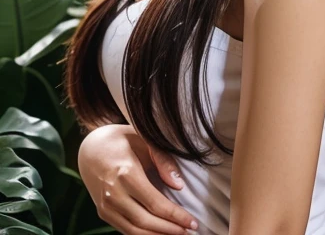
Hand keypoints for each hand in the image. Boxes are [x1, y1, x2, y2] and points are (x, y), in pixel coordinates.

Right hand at [78, 123, 197, 233]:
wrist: (90, 147)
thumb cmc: (122, 140)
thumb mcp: (144, 140)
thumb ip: (162, 160)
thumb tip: (178, 185)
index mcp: (125, 173)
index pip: (155, 203)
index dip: (175, 216)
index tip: (192, 222)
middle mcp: (113, 193)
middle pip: (145, 221)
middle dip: (170, 230)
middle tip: (189, 232)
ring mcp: (105, 205)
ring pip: (134, 231)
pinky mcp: (102, 212)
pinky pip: (124, 230)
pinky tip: (158, 234)